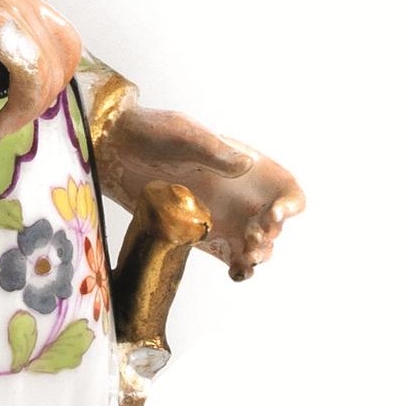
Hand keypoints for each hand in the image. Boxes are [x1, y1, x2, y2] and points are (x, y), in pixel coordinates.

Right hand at [0, 0, 80, 138]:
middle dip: (43, 96)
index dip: (51, 74)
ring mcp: (23, 19)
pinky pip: (30, 81)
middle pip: (64, 61)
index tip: (23, 100)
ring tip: (5, 127)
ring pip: (50, 76)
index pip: (63, 43)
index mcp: (26, 4)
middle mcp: (32, 9)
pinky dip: (19, 111)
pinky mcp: (8, 34)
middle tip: (15, 117)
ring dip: (30, 110)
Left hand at [100, 100, 304, 279]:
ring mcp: (222, 215)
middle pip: (274, 225)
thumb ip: (215, 152)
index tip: (273, 216)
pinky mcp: (200, 233)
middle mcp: (240, 194)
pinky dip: (239, 268)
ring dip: (258, 255)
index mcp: (246, 167)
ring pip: (256, 244)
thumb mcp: (185, 136)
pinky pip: (230, 255)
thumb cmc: (152, 132)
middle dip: (270, 236)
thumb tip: (246, 165)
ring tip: (244, 258)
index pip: (286, 189)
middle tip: (250, 240)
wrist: (115, 149)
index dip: (290, 206)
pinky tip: (235, 273)